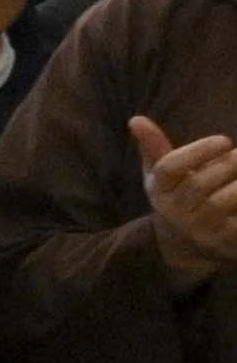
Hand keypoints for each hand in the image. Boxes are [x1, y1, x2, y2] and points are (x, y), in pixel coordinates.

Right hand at [141, 116, 236, 283]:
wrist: (182, 242)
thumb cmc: (176, 195)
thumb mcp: (160, 173)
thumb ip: (153, 146)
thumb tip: (136, 119)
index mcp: (158, 188)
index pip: (169, 168)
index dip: (198, 152)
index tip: (225, 140)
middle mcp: (173, 210)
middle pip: (197, 184)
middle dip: (226, 165)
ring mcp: (197, 228)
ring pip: (220, 202)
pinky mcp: (220, 240)